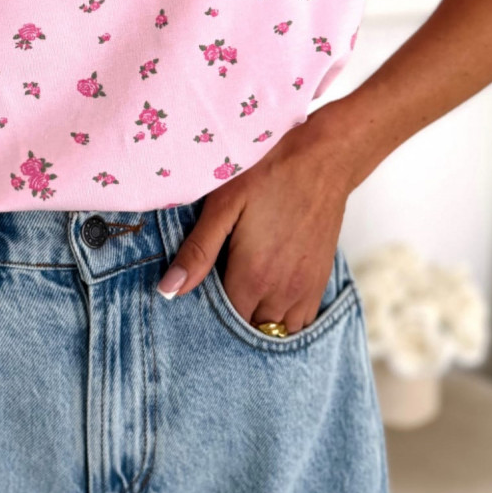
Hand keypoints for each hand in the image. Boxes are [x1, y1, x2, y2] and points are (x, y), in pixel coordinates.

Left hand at [157, 114, 354, 332]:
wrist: (323, 160)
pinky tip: (267, 298)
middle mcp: (282, 293)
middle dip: (230, 322)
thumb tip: (168, 291)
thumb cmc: (268, 174)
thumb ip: (198, 251)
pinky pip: (301, 322)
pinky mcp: (320, 281)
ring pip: (277, 332)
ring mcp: (305, 289)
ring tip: (240, 298)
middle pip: (249, 330)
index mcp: (253, 277)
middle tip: (214, 294)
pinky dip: (282, 320)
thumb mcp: (224, 205)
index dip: (205, 314)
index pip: (223, 322)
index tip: (195, 298)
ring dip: (257, 323)